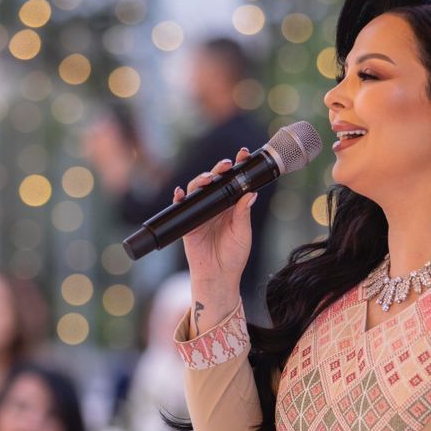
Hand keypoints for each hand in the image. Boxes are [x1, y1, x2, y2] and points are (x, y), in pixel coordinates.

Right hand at [177, 149, 255, 326]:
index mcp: (232, 206)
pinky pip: (182, 206)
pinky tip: (180, 192)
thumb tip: (251, 193)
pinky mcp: (188, 222)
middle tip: (226, 164)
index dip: (238, 167)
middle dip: (219, 169)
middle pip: (215, 180)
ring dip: (201, 180)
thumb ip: (244, 213)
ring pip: (198, 189)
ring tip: (208, 178)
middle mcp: (216, 206)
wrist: (218, 276)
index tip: (243, 154)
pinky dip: (179, 198)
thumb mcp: (243, 233)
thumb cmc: (234, 256)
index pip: (235, 181)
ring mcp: (201, 212)